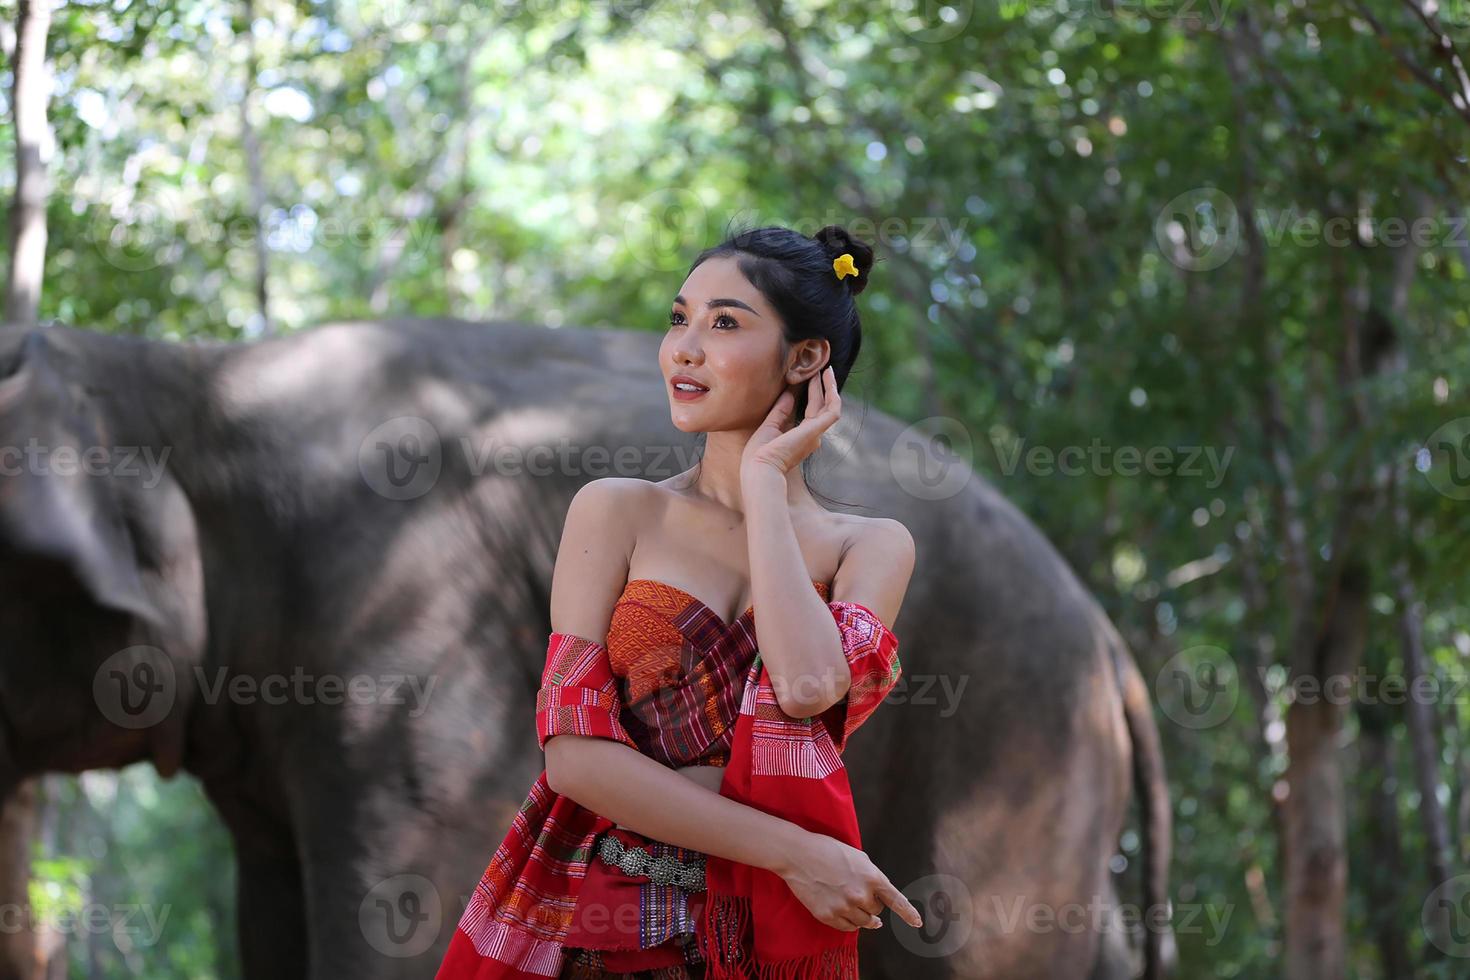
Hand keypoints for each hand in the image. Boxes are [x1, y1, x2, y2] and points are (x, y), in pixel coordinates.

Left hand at [740, 366, 841, 481]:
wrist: (760, 468)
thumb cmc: (759, 454)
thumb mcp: (770, 426)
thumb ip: (781, 410)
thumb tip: (790, 392)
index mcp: (800, 439)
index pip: (810, 413)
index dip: (811, 395)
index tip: (808, 379)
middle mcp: (812, 437)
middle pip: (821, 408)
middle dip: (822, 389)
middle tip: (822, 370)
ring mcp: (815, 433)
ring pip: (830, 406)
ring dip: (829, 387)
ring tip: (826, 369)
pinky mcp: (817, 429)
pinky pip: (832, 409)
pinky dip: (832, 393)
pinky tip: (827, 378)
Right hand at [776, 831, 923, 931]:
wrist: (799, 854)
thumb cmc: (829, 851)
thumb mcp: (858, 858)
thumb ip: (873, 878)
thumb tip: (881, 900)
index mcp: (871, 876)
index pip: (895, 900)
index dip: (908, 913)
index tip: (918, 923)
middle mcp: (860, 894)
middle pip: (877, 911)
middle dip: (871, 904)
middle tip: (856, 890)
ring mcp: (844, 906)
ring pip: (864, 923)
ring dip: (861, 915)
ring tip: (849, 900)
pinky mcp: (829, 915)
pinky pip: (847, 928)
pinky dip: (848, 922)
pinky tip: (841, 909)